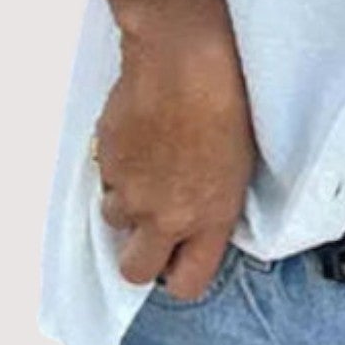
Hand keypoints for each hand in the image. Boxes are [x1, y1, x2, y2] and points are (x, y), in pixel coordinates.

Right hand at [94, 0, 257, 299]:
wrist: (185, 60)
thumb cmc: (227, 102)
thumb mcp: (238, 168)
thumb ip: (212, 207)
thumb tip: (197, 219)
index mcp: (208, 219)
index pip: (186, 284)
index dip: (181, 274)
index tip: (182, 260)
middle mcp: (164, 215)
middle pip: (134, 271)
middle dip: (141, 256)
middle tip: (152, 229)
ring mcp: (130, 190)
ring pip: (115, 219)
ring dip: (128, 203)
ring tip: (150, 168)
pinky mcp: (106, 160)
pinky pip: (107, 177)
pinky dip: (119, 166)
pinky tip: (140, 138)